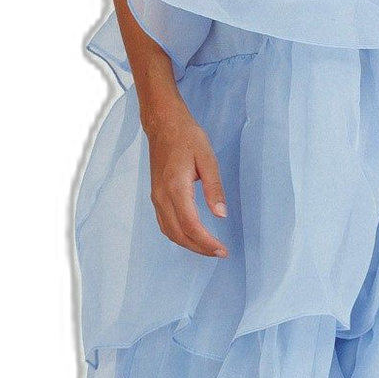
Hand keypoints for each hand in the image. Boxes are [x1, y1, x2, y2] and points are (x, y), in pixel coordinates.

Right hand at [146, 102, 228, 257]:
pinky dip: (178, 235)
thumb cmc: (187, 137)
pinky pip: (164, 224)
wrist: (163, 124)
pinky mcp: (155, 196)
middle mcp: (162, 196)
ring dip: (188, 244)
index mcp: (176, 187)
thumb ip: (214, 188)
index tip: (222, 250)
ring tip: (208, 248)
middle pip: (178, 234)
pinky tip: (192, 236)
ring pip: (169, 232)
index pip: (190, 225)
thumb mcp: (207, 158)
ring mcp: (156, 197)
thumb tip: (221, 214)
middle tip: (220, 253)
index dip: (206, 242)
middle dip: (199, 248)